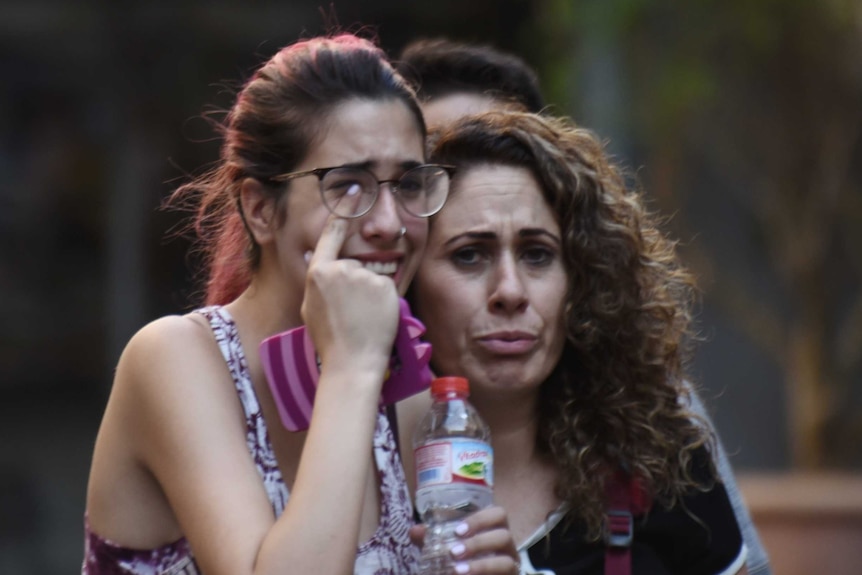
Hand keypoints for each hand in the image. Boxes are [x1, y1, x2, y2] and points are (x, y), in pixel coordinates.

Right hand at [301, 212, 399, 377]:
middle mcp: (340, 269)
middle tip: (352, 313)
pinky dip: (384, 300)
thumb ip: (317, 281)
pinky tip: (377, 317)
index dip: (343, 212)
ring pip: (372, 277)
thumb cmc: (329, 340)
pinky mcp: (384, 286)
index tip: (355, 191)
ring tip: (363, 318)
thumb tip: (314, 259)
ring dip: (371, 293)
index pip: (332, 235)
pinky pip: (386, 287)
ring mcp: (363, 276)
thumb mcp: (311, 307)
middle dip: (356, 284)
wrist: (352, 361)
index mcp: (318, 272)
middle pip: (354, 265)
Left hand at [410, 505, 520, 574]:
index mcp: (494, 529)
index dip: (480, 519)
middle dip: (478, 543)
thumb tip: (415, 531)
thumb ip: (432, 539)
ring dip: (482, 565)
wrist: (471, 574)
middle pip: (504, 536)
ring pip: (507, 562)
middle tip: (454, 552)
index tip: (458, 530)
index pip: (498, 514)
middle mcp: (507, 546)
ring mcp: (511, 565)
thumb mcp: (446, 547)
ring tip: (458, 570)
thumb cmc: (462, 559)